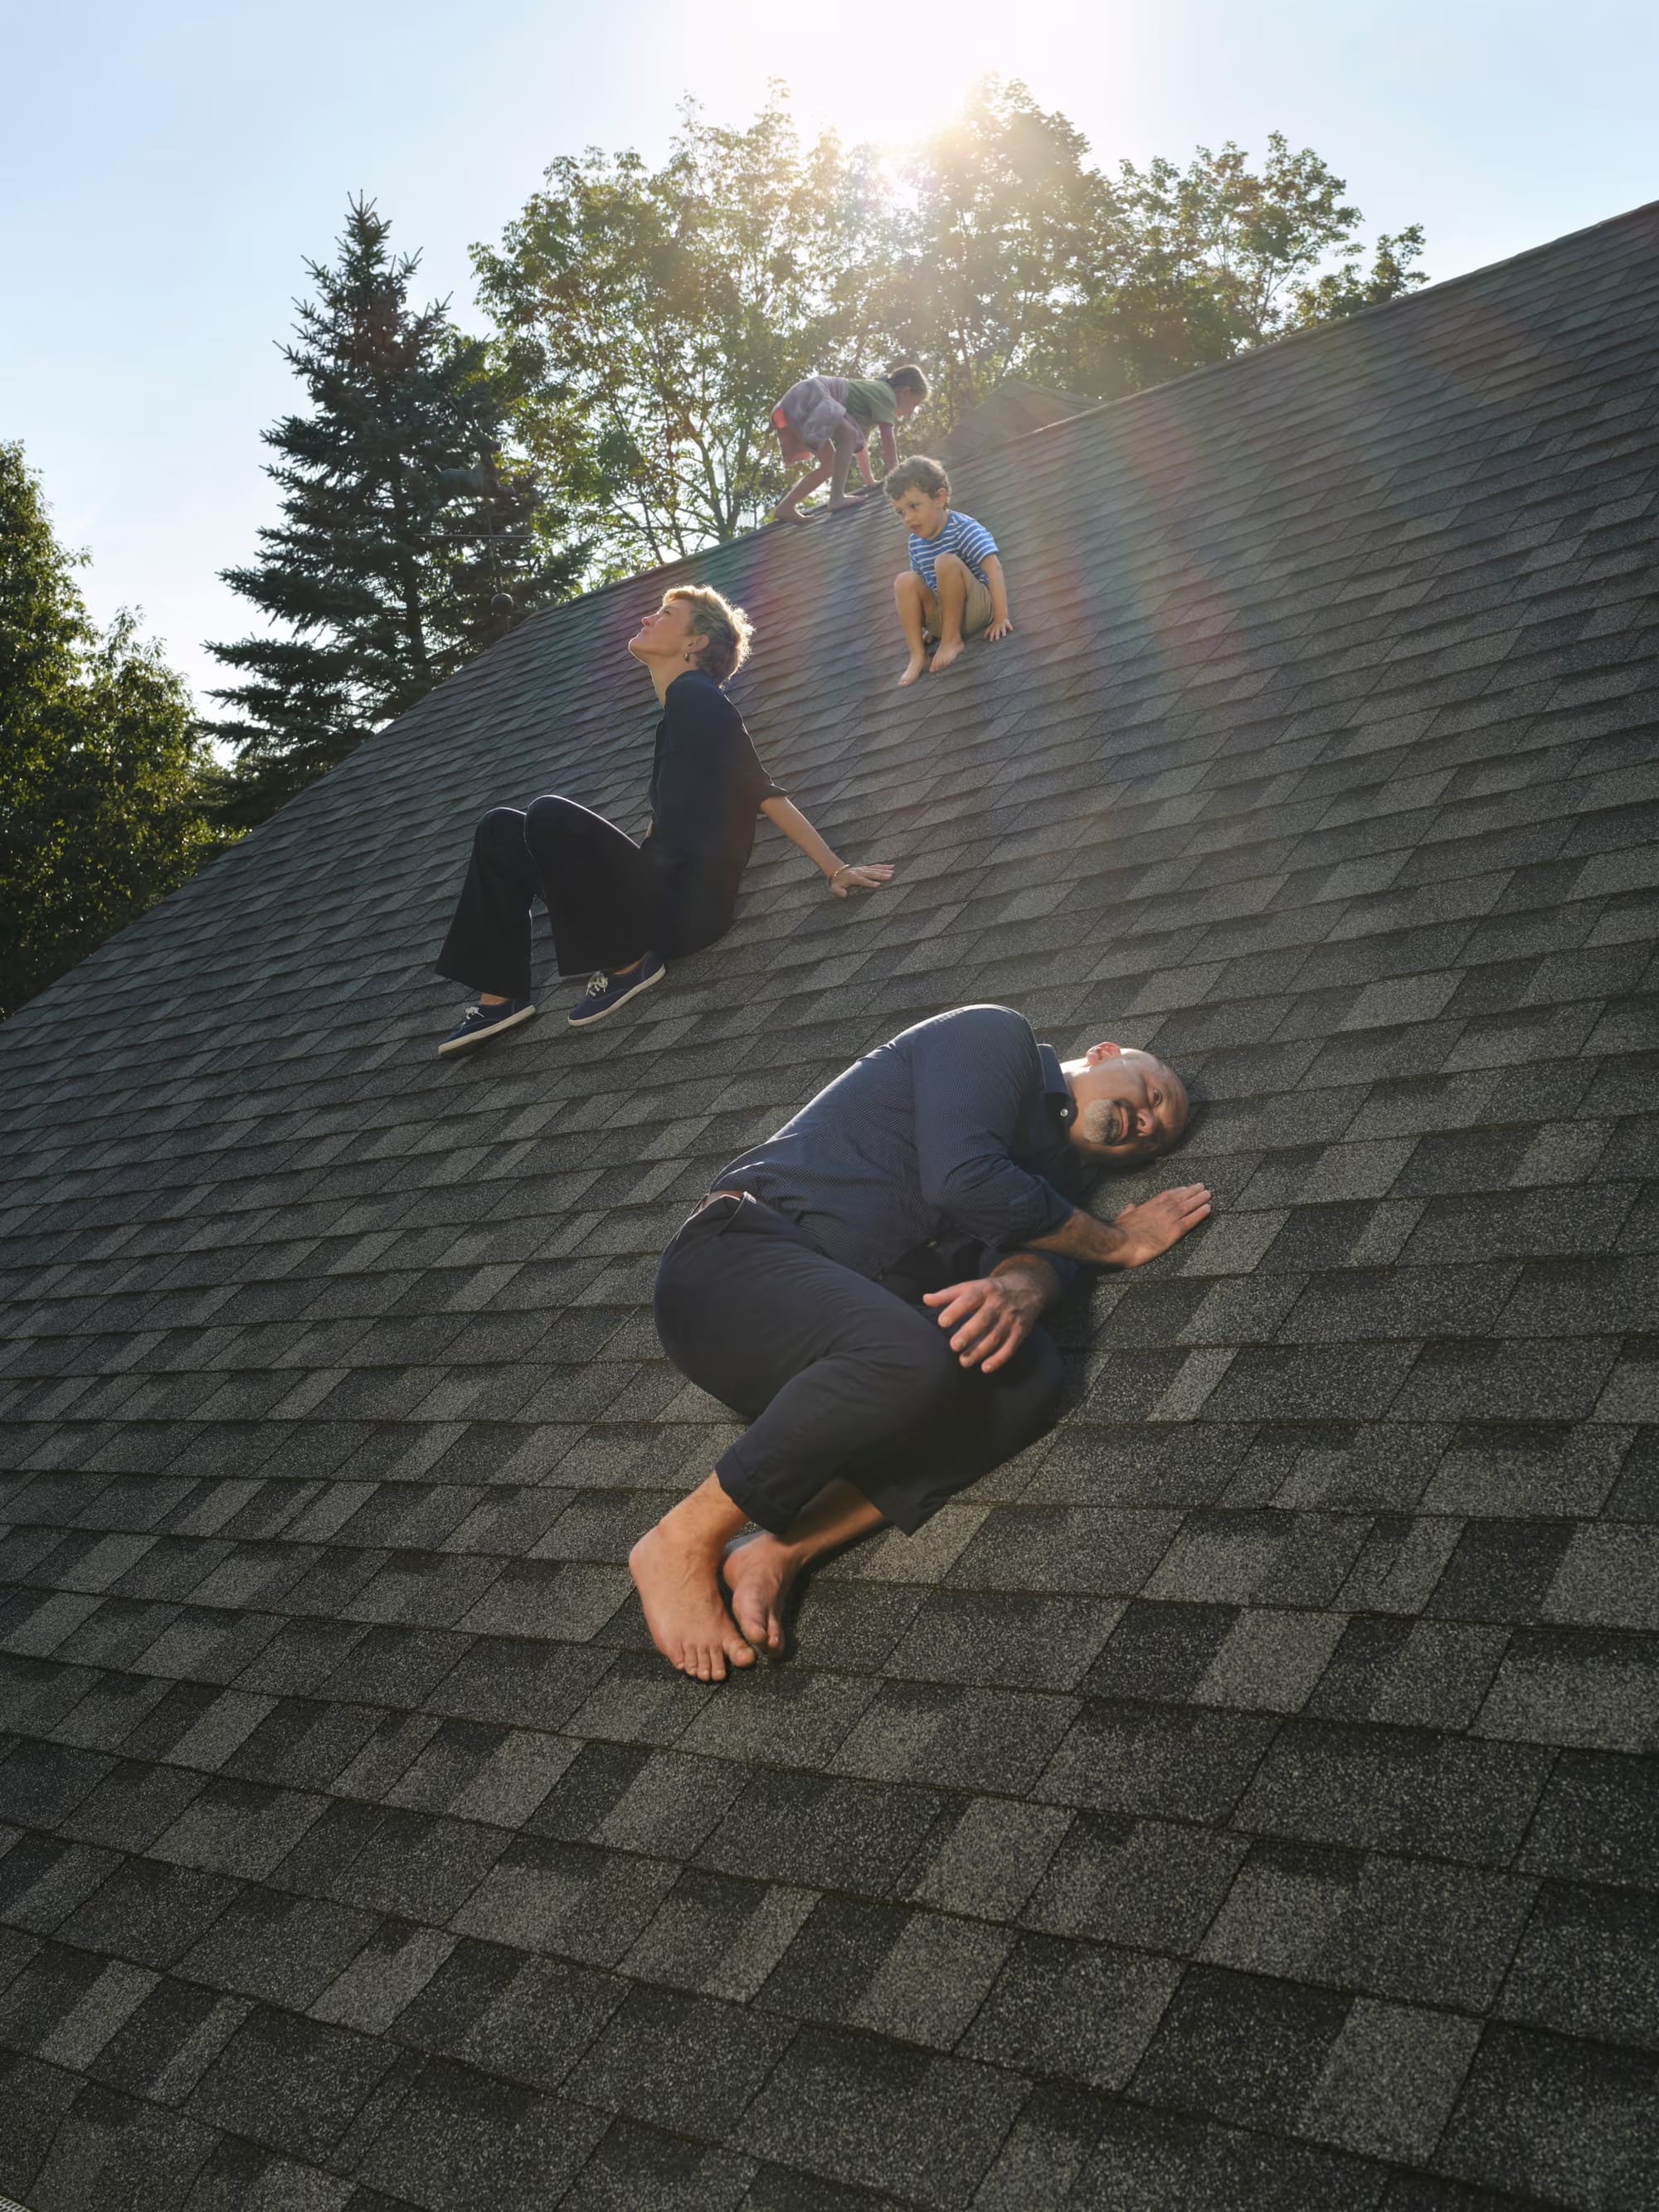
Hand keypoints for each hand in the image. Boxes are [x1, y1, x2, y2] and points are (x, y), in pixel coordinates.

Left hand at [830, 862, 894, 897]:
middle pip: (872, 873)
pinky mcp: (867, 867)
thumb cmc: (838, 882)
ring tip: (892, 872)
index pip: (863, 880)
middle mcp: (860, 872)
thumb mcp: (835, 888)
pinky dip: (884, 866)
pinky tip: (891, 866)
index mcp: (854, 878)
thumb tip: (844, 895)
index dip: (870, 882)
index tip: (877, 885)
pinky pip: (876, 866)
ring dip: (884, 870)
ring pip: (875, 869)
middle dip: (880, 875)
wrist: (838, 871)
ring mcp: (864, 869)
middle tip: (889, 877)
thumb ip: (839, 891)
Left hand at [923, 1270, 1044, 1372]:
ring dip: (980, 1351)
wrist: (1028, 1287)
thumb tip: (926, 1299)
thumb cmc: (991, 1290)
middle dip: (969, 1333)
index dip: (956, 1309)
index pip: (969, 1298)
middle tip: (954, 1346)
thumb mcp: (972, 1286)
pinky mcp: (1021, 1331)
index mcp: (984, 1289)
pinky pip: (1011, 1347)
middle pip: (984, 1319)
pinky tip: (985, 1368)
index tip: (942, 1322)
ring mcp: (1011, 1318)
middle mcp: (999, 1303)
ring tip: (964, 1361)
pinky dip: (999, 1359)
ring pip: (996, 1336)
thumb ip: (948, 1294)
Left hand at [985, 616, 1012, 640]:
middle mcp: (998, 628)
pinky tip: (1011, 629)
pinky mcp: (1006, 624)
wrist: (1000, 616)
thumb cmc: (995, 623)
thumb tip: (983, 637)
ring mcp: (1002, 626)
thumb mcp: (990, 627)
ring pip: (1003, 629)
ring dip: (1003, 632)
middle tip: (997, 639)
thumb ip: (987, 632)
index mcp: (994, 628)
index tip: (991, 640)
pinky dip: (1010, 627)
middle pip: (997, 632)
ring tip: (1004, 635)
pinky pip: (1008, 625)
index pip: (992, 633)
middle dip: (997, 635)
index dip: (991, 636)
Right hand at [1111, 1184, 1212, 1267]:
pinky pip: (1191, 1220)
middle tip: (1202, 1186)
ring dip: (1199, 1199)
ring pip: (1188, 1206)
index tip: (1185, 1188)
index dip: (1177, 1191)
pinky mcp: (1175, 1231)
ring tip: (1208, 1194)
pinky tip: (1208, 1209)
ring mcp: (1169, 1219)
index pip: (1166, 1196)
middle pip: (1180, 1198)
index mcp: (1148, 1207)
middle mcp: (1161, 1209)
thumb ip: (1128, 1212)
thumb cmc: (1119, 1233)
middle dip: (1192, 1191)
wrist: (1121, 1242)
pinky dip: (1200, 1214)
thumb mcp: (1122, 1218)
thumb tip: (1130, 1206)